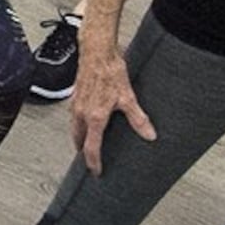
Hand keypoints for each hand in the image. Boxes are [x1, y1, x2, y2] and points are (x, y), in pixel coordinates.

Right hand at [65, 35, 153, 172]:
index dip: (94, 163)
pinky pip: (74, 117)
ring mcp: (76, 105)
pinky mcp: (75, 96)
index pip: (91, 148)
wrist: (96, 52)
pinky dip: (78, 125)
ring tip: (87, 144)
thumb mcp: (128, 97)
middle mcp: (81, 114)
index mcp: (94, 118)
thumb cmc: (110, 71)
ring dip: (79, 139)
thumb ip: (138, 118)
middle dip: (83, 152)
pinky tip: (87, 121)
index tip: (96, 172)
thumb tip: (149, 134)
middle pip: (78, 141)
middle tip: (90, 160)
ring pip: (74, 129)